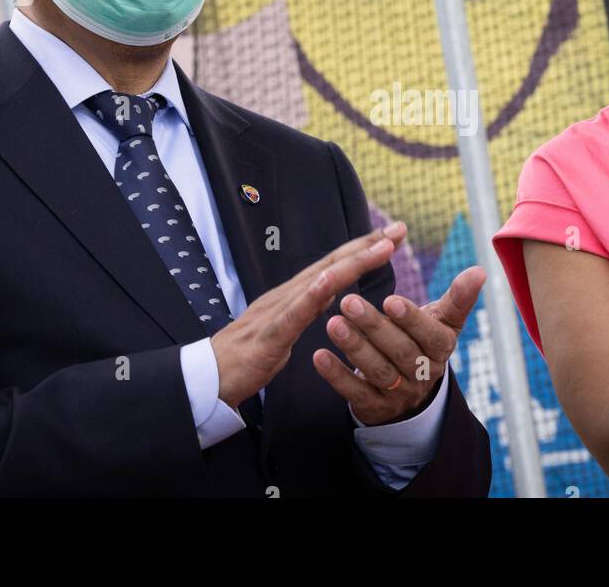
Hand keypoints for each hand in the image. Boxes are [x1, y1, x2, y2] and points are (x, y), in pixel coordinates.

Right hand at [213, 222, 406, 407]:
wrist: (208, 378)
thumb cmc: (246, 356)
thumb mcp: (285, 329)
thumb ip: (305, 309)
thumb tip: (328, 293)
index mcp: (292, 295)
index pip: (334, 266)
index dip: (363, 249)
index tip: (393, 237)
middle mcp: (287, 295)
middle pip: (333, 264)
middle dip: (368, 245)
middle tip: (400, 230)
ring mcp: (277, 311)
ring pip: (321, 281)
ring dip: (353, 262)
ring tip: (381, 247)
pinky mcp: (270, 335)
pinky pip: (294, 313)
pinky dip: (313, 294)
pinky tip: (331, 280)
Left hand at [313, 265, 484, 425]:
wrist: (409, 390)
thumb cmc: (422, 341)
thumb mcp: (441, 321)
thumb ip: (458, 297)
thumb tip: (480, 270)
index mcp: (441, 348)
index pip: (430, 335)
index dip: (411, 319)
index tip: (390, 299)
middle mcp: (423, 374)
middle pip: (400, 351)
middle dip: (374, 327)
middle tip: (348, 302)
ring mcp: (399, 394)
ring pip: (378, 370)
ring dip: (354, 347)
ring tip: (332, 323)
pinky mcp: (374, 407)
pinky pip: (355, 392)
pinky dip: (336, 375)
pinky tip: (319, 356)